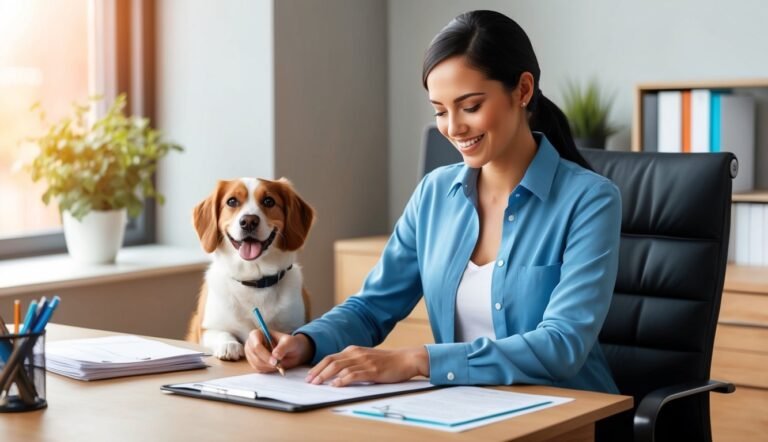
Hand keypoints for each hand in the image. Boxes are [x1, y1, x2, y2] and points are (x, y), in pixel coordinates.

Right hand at [244, 329, 312, 371]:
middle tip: (279, 364)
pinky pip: (258, 369)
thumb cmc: (289, 343)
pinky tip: (275, 365)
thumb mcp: (290, 342)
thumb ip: (283, 347)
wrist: (292, 351)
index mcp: (257, 334)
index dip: (265, 354)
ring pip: (257, 364)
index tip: (275, 361)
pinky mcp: (254, 363)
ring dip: (269, 366)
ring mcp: (251, 354)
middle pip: (255, 356)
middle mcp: (251, 343)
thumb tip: (275, 356)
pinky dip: (268, 369)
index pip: (256, 345)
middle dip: (268, 362)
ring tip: (279, 362)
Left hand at [306, 346, 429, 386]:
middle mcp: (357, 353)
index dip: (318, 366)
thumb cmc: (386, 361)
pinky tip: (336, 385)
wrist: (406, 359)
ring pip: (339, 367)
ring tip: (317, 384)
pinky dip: (342, 380)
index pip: (330, 357)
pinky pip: (353, 375)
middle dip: (318, 372)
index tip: (309, 376)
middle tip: (309, 382)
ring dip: (326, 376)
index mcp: (354, 350)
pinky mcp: (372, 371)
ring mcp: (364, 361)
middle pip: (331, 361)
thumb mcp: (366, 357)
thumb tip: (335, 372)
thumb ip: (352, 361)